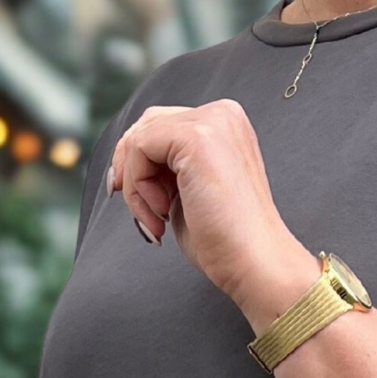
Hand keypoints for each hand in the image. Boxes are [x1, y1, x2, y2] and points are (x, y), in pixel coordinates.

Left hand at [107, 100, 319, 329]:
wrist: (255, 262)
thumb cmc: (226, 241)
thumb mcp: (188, 192)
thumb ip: (165, 170)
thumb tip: (122, 168)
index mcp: (224, 126)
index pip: (162, 126)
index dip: (139, 165)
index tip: (142, 206)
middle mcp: (222, 115)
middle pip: (147, 125)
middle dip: (133, 171)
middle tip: (144, 214)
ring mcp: (212, 122)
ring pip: (140, 137)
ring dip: (136, 185)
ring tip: (157, 219)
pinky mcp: (197, 137)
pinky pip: (140, 148)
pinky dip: (138, 186)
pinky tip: (161, 214)